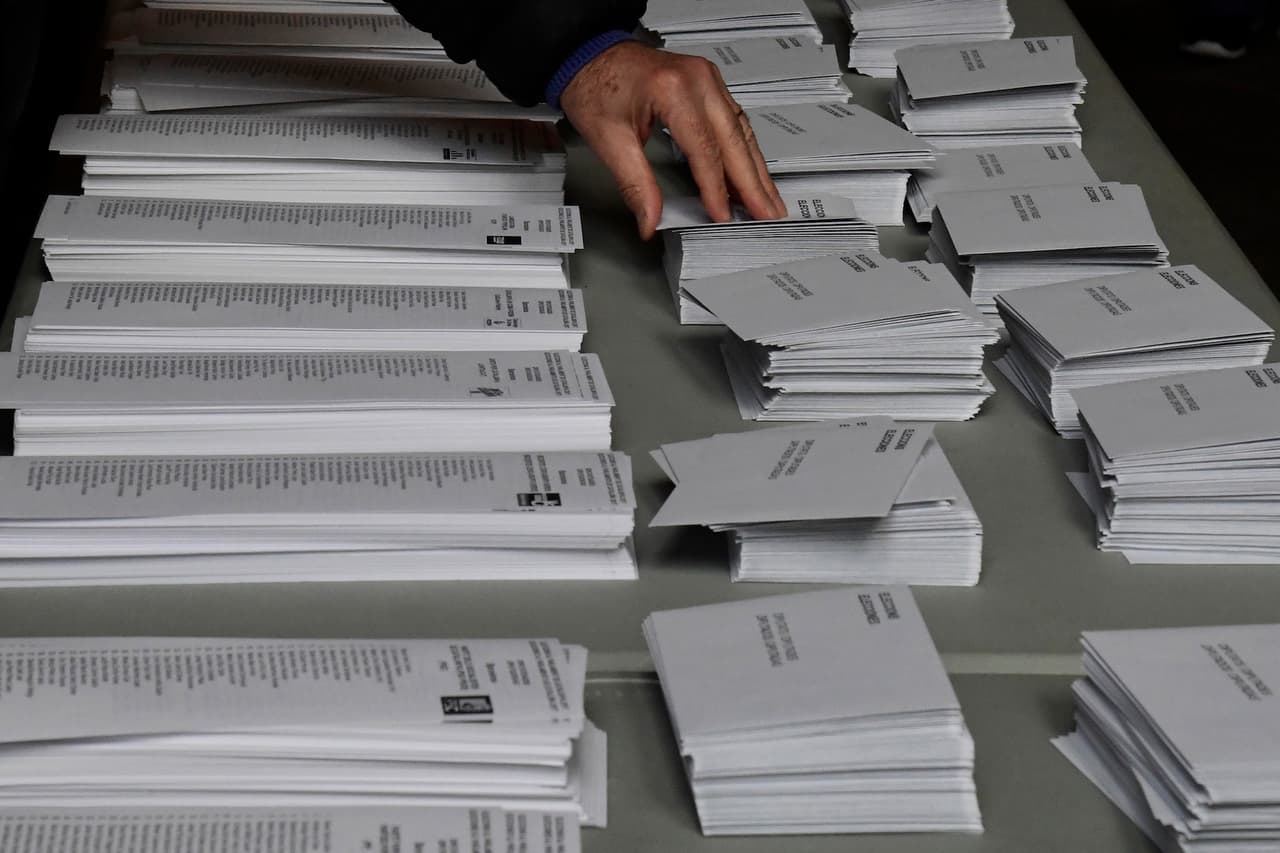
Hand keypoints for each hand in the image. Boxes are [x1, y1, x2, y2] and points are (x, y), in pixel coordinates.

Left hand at [559, 41, 786, 238]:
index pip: (705, 150)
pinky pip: (735, 121)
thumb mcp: (608, 140)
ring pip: (741, 131)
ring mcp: (707, 79)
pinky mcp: (709, 84)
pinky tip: (752, 173)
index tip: (724, 215)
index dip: (716, 188)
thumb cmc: (596, 85)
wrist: (590, 55)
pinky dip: (745, 151)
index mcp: (673, 89)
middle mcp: (698, 80)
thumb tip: (650, 219)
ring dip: (756, 170)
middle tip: (768, 214)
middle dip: (753, 184)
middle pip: (734, 141)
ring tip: (768, 201)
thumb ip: (635, 184)